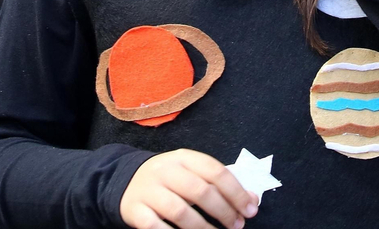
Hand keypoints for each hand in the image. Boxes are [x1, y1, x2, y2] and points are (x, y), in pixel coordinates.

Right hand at [119, 149, 256, 228]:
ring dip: (203, 228)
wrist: (126, 181)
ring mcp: (149, 190)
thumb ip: (221, 184)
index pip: (215, 171)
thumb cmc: (170, 179)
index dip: (236, 192)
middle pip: (200, 191)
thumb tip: (252, 200)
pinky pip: (155, 227)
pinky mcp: (135, 210)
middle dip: (224, 211)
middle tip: (237, 225)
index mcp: (183, 157)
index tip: (250, 210)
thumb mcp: (193, 172)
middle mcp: (165, 170)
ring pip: (179, 211)